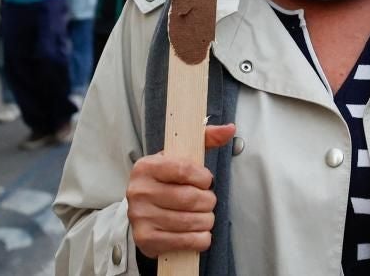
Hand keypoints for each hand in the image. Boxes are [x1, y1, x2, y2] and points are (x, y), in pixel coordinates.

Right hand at [127, 123, 236, 256]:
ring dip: (207, 220)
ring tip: (205, 216)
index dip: (203, 177)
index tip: (207, 181)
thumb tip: (230, 129)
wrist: (143, 211)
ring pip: (190, 221)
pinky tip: (200, 232)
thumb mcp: (180, 157)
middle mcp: (139, 191)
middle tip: (209, 201)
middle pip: (189, 198)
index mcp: (146, 167)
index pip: (184, 170)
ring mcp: (141, 217)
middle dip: (208, 201)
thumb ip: (205, 139)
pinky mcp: (146, 239)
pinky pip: (184, 241)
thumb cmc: (167, 181)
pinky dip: (200, 238)